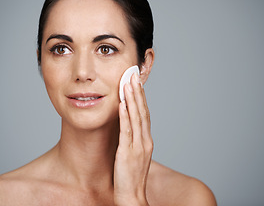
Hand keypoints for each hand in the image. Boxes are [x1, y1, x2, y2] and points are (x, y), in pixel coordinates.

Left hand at [114, 72, 152, 205]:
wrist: (132, 197)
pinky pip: (127, 130)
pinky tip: (122, 103)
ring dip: (132, 99)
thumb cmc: (130, 177)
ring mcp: (138, 146)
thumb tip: (126, 127)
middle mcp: (145, 141)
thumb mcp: (134, 155)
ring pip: (136, 117)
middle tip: (133, 75)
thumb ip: (132, 141)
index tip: (137, 83)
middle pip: (142, 112)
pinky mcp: (128, 153)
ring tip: (128, 82)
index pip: (145, 114)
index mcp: (146, 141)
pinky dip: (125, 115)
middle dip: (138, 92)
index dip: (141, 97)